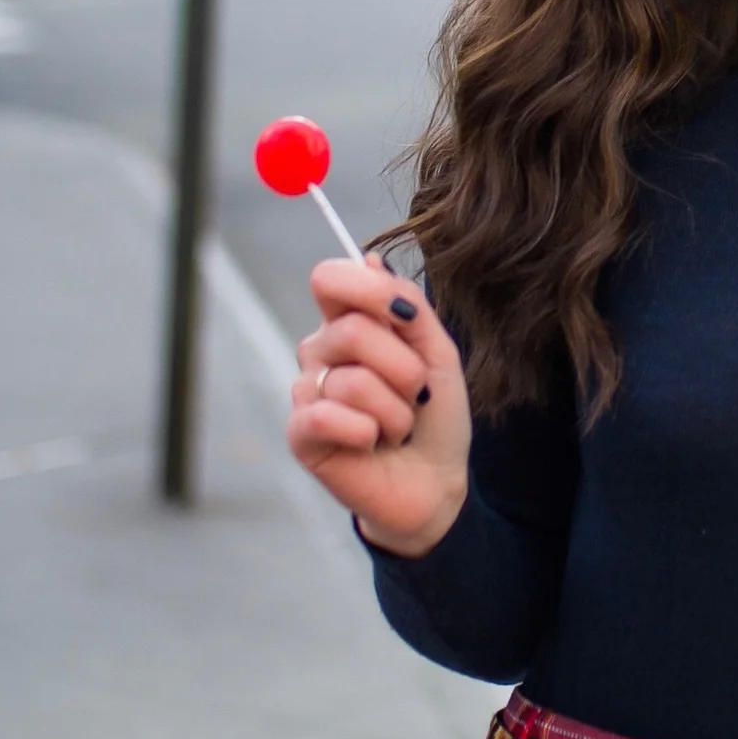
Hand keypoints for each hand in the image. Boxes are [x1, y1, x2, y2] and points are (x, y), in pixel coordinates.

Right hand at [285, 258, 469, 555]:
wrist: (435, 482)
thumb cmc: (433, 415)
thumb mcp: (437, 353)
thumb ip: (408, 307)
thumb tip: (369, 256)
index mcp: (349, 323)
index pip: (331, 279)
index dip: (367, 289)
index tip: (406, 317)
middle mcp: (320, 352)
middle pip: (353, 331)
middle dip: (404, 368)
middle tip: (414, 394)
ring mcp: (306, 392)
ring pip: (353, 381)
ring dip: (395, 411)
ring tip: (396, 427)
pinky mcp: (300, 435)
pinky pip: (327, 417)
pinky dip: (368, 433)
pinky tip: (371, 445)